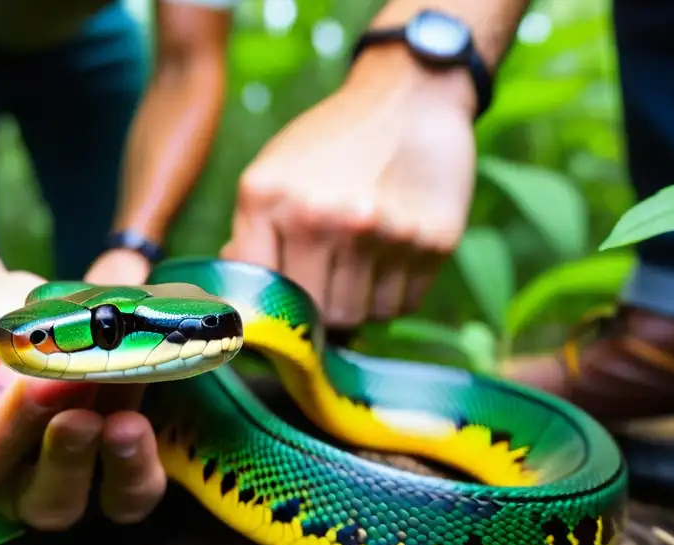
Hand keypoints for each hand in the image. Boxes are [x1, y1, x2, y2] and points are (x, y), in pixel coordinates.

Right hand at [0, 269, 166, 530]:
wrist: (26, 316)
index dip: (13, 428)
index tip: (38, 383)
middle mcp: (27, 489)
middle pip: (50, 504)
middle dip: (68, 458)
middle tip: (83, 413)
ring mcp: (85, 482)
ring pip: (111, 504)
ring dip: (125, 466)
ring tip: (127, 423)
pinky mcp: (128, 467)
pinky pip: (144, 484)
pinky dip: (150, 454)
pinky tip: (148, 414)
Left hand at [221, 46, 477, 328]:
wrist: (408, 96)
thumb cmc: (329, 147)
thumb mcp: (270, 178)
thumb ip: (249, 240)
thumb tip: (240, 303)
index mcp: (267, 200)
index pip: (262, 299)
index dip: (275, 316)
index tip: (286, 315)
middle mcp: (323, 217)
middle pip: (318, 317)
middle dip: (321, 309)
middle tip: (330, 279)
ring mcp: (381, 231)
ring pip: (361, 318)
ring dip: (358, 302)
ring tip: (360, 260)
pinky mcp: (433, 241)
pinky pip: (401, 306)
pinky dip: (392, 294)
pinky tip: (390, 255)